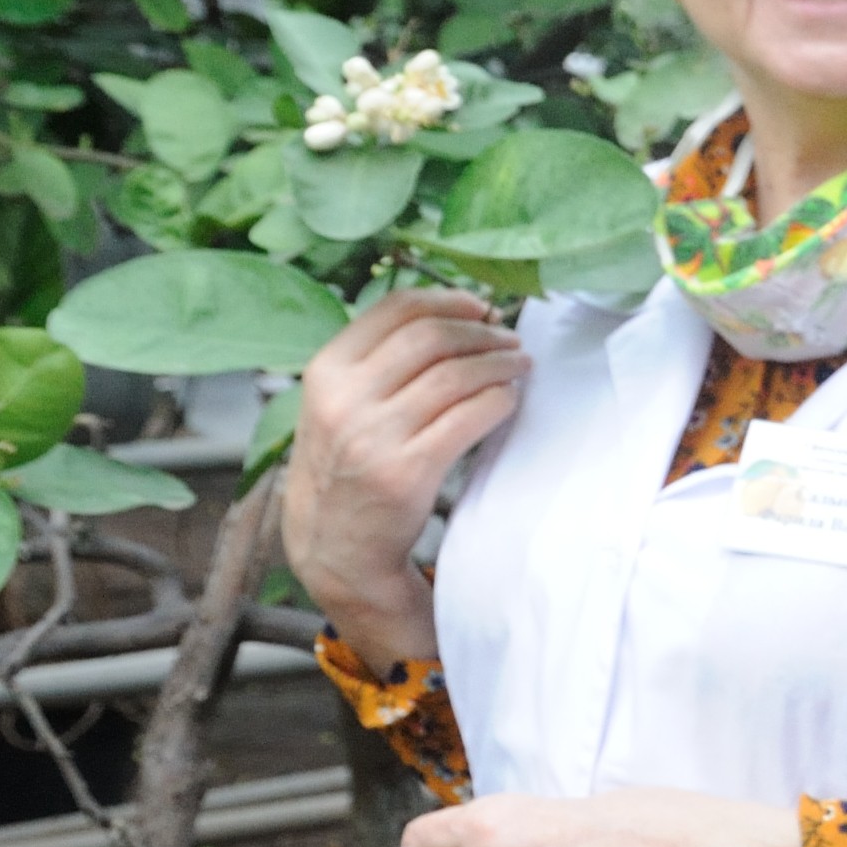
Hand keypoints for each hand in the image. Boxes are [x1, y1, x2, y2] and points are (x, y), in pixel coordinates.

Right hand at [286, 287, 524, 670]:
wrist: (334, 547)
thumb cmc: (346, 466)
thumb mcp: (336, 405)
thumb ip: (377, 363)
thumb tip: (452, 315)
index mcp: (325, 371)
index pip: (395, 309)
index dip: (448, 299)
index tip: (481, 305)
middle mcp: (344, 399)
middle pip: (432, 337)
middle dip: (482, 332)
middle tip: (511, 340)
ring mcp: (374, 436)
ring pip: (456, 375)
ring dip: (500, 365)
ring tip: (520, 366)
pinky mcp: (407, 471)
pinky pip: (470, 417)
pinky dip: (499, 400)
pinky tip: (509, 399)